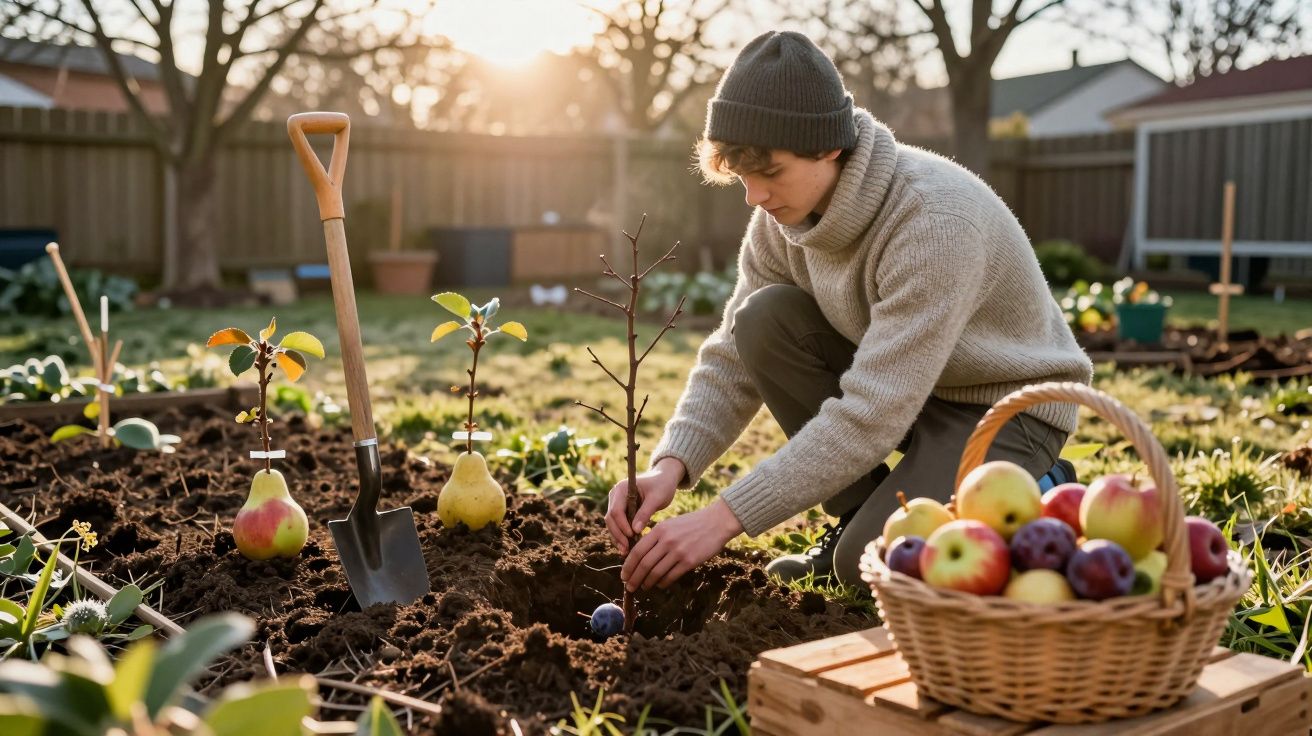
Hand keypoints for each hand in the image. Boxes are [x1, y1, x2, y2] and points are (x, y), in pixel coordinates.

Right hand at [605, 457, 684, 553]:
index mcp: (621, 488)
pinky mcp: (622, 511)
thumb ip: (645, 513)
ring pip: (612, 524)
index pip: (616, 510)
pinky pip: (618, 525)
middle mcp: (615, 495)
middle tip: (626, 549)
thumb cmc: (662, 485)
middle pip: (611, 518)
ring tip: (626, 552)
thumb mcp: (656, 498)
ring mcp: (617, 503)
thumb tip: (635, 531)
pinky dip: (622, 535)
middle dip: (618, 535)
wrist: (664, 479)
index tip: (632, 535)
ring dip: (618, 538)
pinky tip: (628, 547)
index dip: (622, 525)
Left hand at [621, 498, 743, 591]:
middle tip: (629, 587)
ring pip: (656, 572)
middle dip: (634, 578)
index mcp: (659, 530)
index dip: (628, 566)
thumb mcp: (670, 524)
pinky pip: (671, 576)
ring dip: (647, 582)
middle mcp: (667, 541)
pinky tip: (660, 585)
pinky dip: (662, 583)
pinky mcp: (689, 561)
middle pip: (644, 564)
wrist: (716, 522)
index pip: (637, 551)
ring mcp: (678, 551)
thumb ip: (655, 537)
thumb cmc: (691, 524)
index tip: (624, 575)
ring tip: (644, 587)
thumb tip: (640, 555)